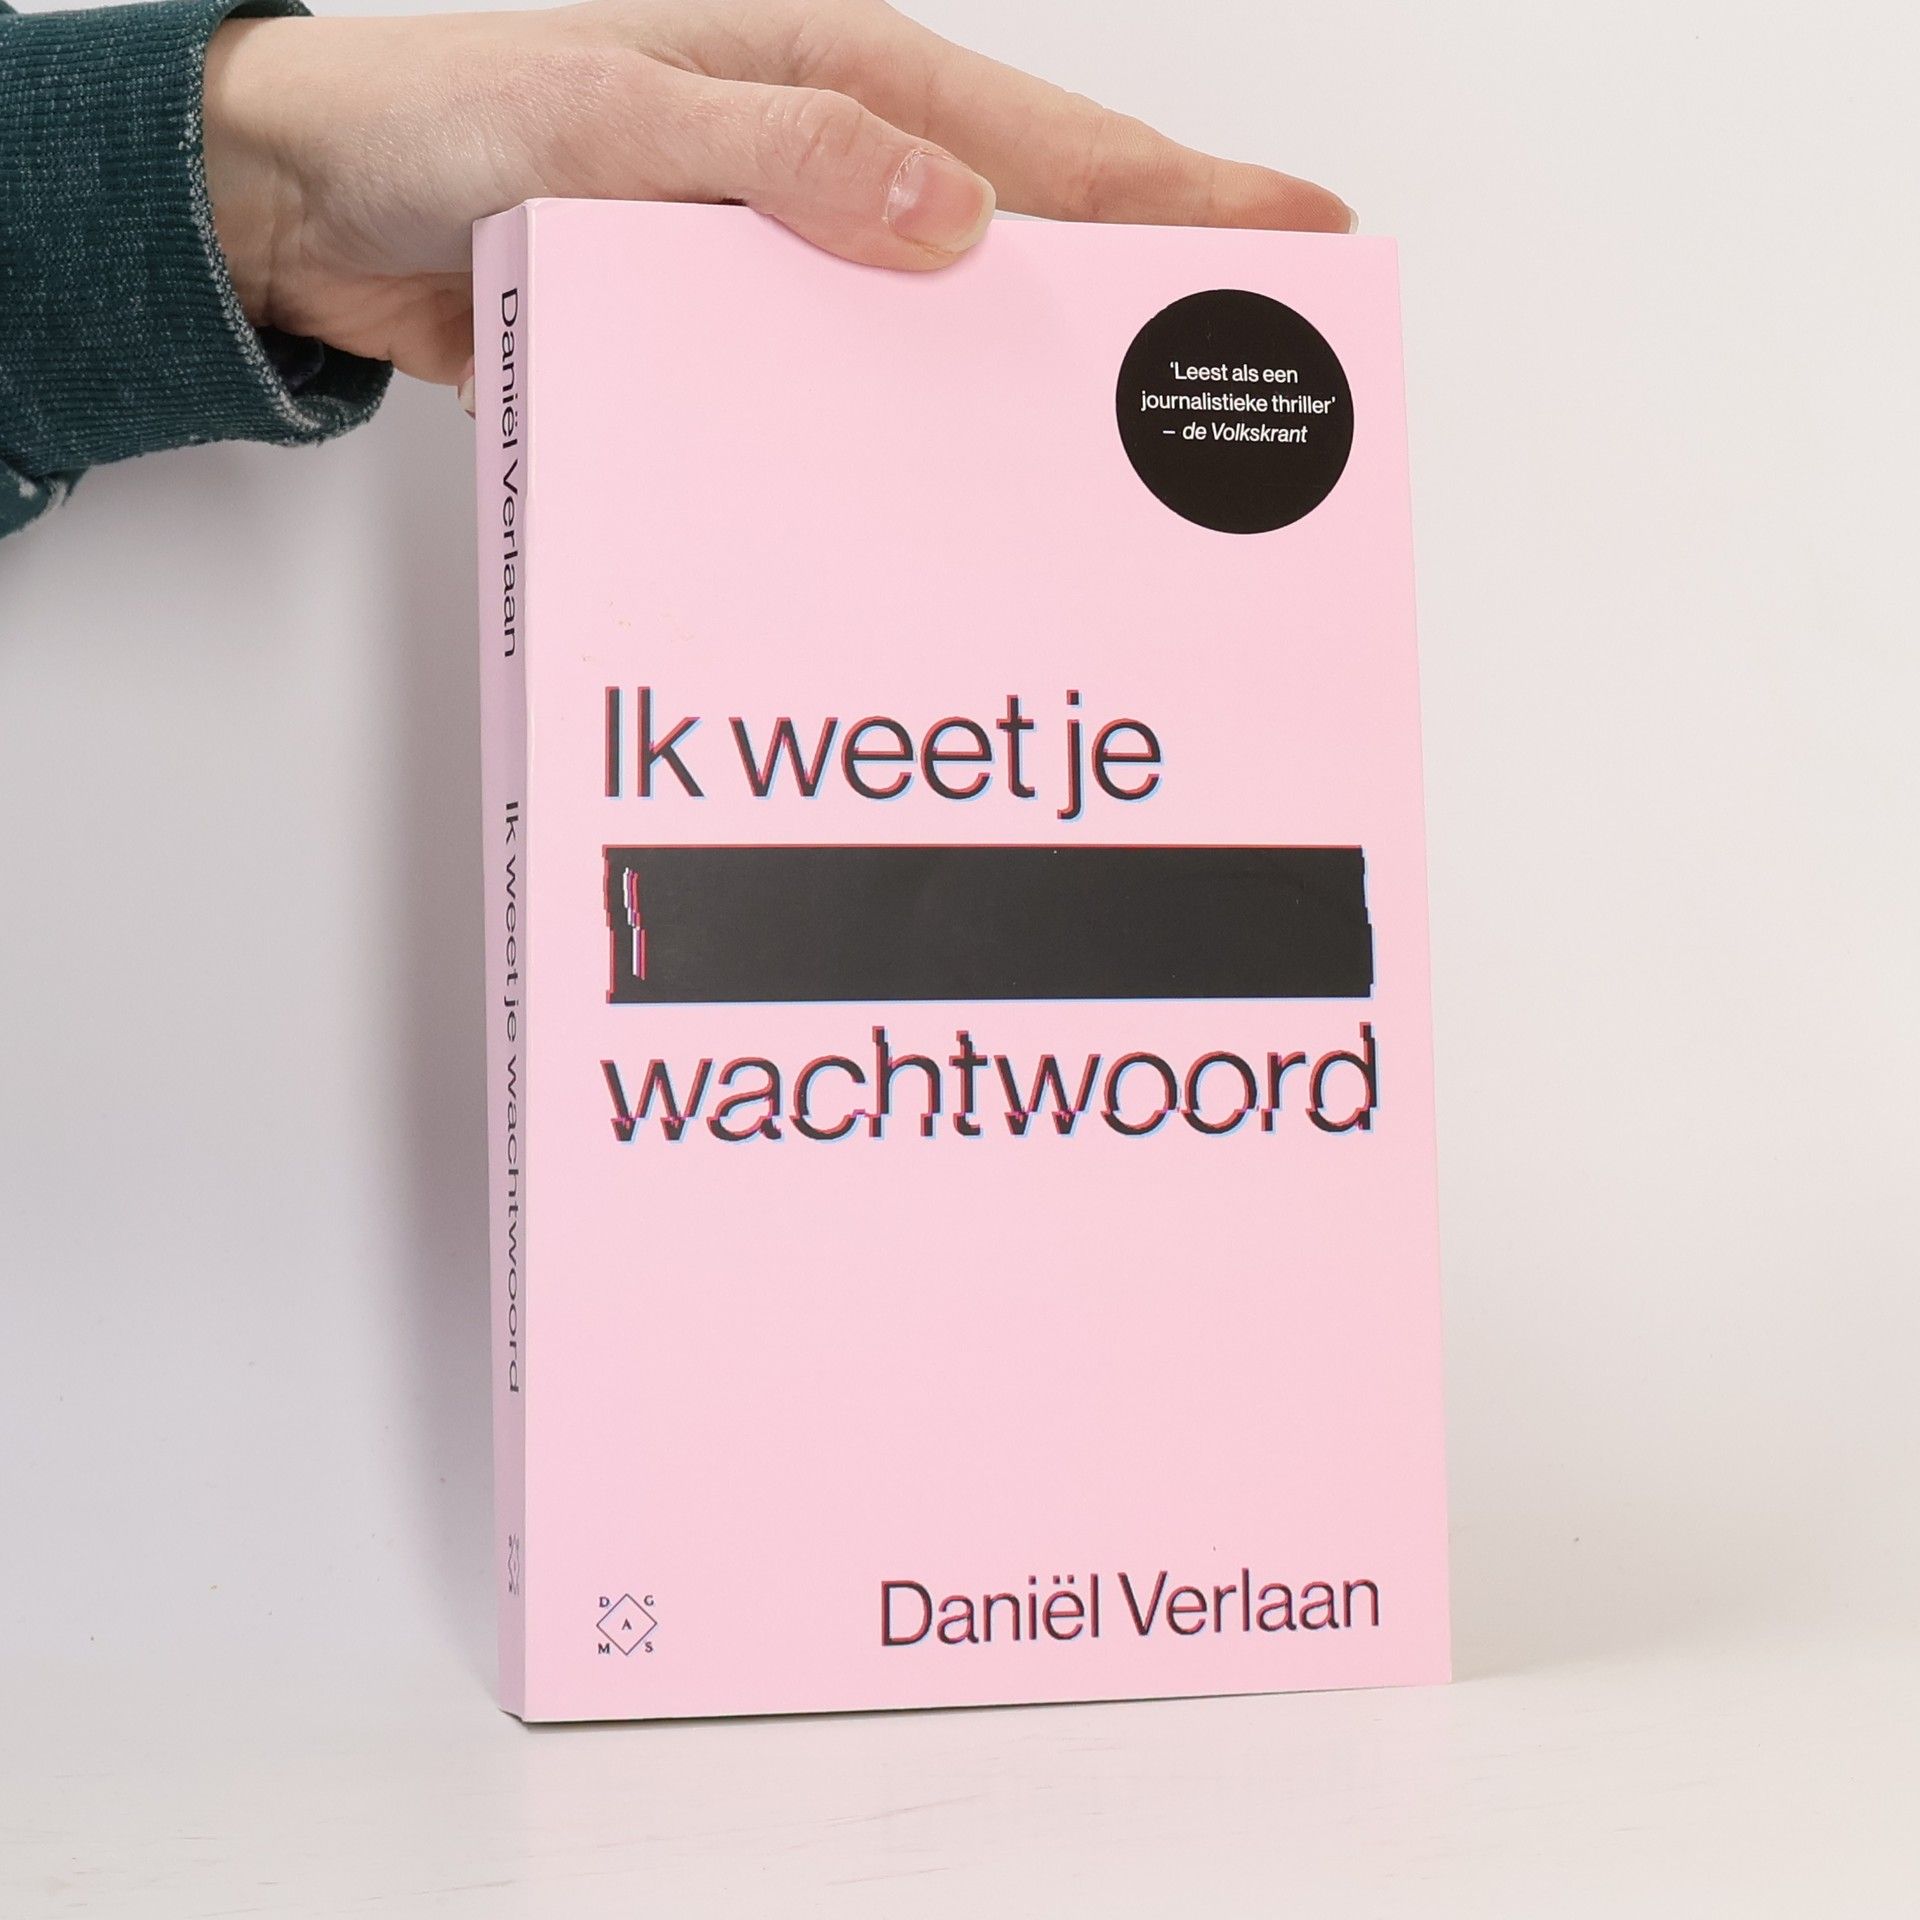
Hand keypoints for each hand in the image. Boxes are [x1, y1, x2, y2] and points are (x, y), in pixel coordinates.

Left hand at [201, 0, 1352, 393]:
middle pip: (1033, 238)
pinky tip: (962, 495)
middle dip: (1154, 296)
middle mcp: (830, 170)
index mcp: (829, 77)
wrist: (316, 213)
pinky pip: (853, 398)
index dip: (1178, 194)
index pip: (1042, 143)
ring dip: (1041, 384)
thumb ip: (779, 158)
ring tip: (1145, 462)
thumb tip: (954, 218)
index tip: (1297, 237)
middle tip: (1267, 373)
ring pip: (953, 330)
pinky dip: (915, 440)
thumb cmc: (443, 122)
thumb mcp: (610, 118)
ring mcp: (791, 264)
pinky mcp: (739, 345)